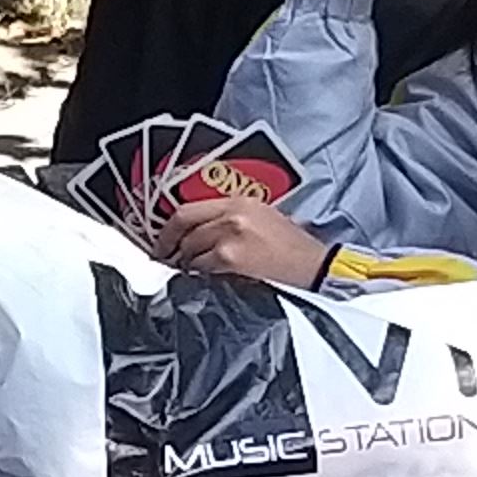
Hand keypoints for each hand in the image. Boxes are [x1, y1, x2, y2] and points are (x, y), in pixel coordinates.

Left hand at [169, 194, 333, 286]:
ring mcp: (230, 235)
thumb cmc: (292, 245)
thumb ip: (229, 217)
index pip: (189, 207)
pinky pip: (201, 266)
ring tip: (189, 268)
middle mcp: (232, 213)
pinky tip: (205, 275)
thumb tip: (199, 230)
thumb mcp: (261, 217)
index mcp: (238, 201)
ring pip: (190, 247)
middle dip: (168, 243)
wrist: (312, 264)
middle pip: (183, 224)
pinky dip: (198, 272)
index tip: (164, 237)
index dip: (169, 225)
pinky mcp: (230, 257)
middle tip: (165, 256)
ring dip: (185, 261)